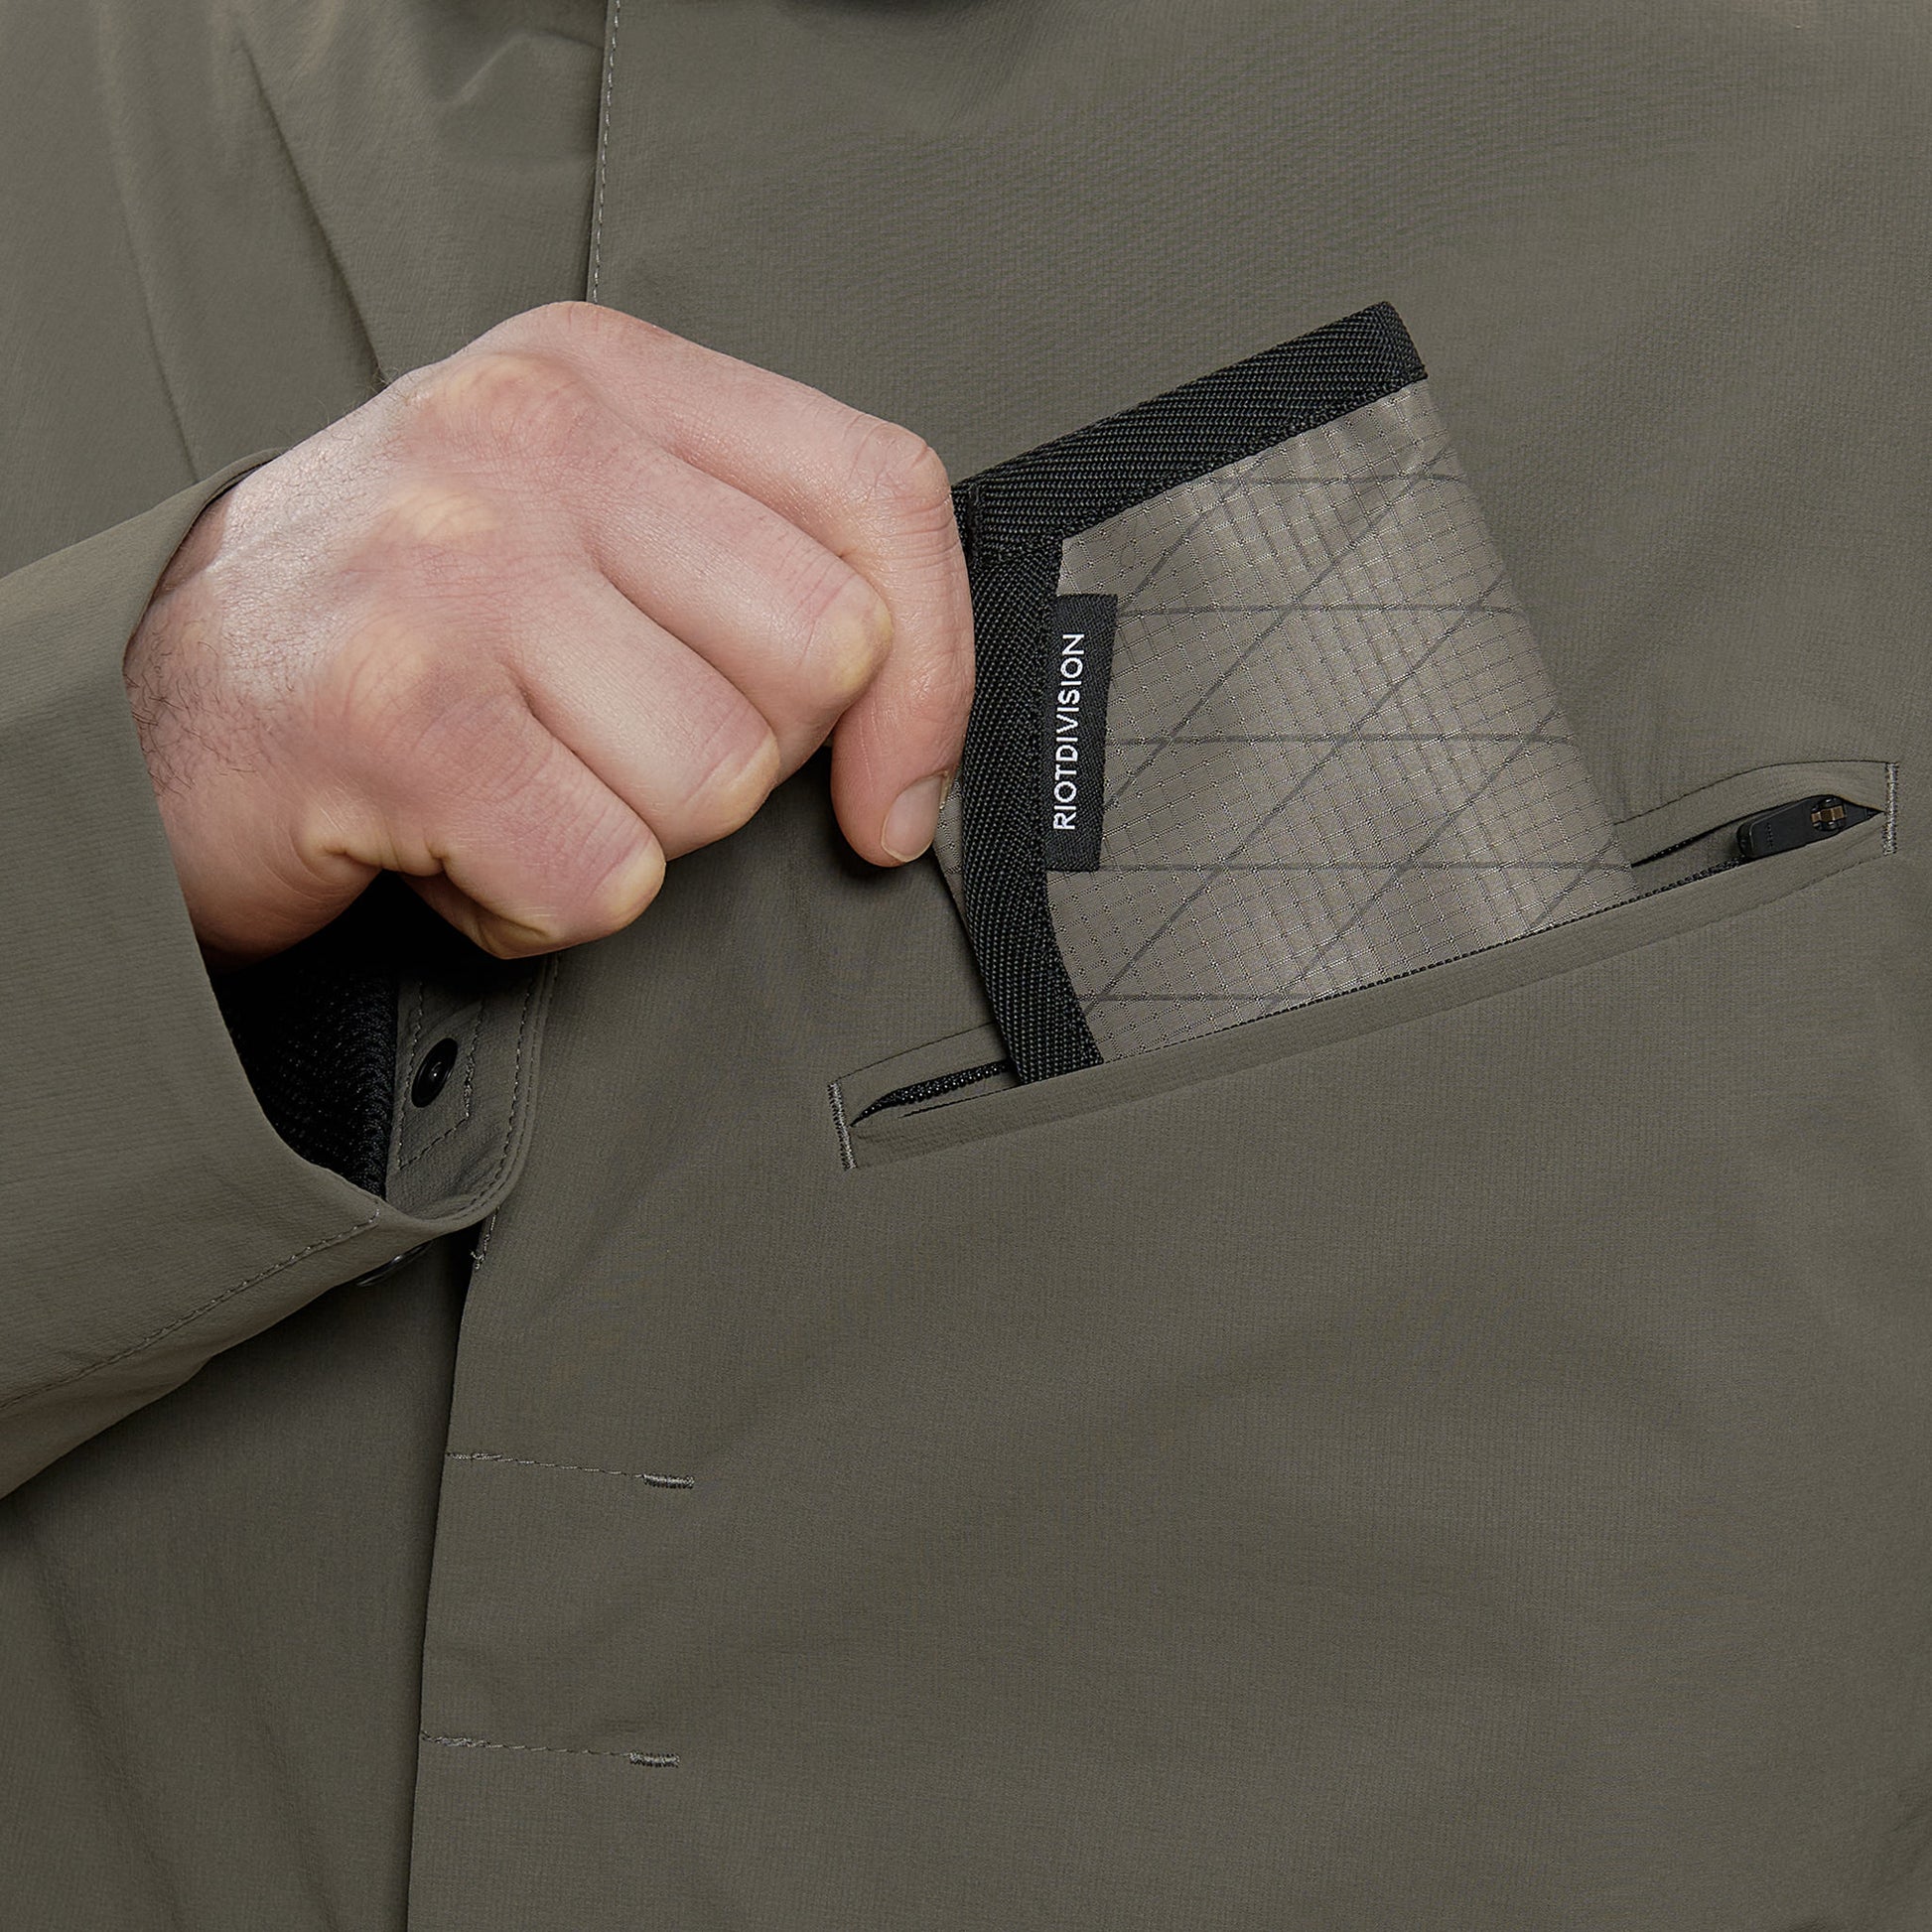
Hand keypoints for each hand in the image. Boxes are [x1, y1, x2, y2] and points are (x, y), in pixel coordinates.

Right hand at [123, 302, 973, 965]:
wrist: (154, 707)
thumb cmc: (396, 629)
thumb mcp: (579, 529)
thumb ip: (753, 573)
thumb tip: (911, 751)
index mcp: (604, 375)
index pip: (882, 495)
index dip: (932, 675)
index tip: (891, 788)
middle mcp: (531, 439)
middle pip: (820, 662)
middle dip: (740, 758)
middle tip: (606, 743)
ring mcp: (459, 566)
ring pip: (716, 784)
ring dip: (629, 836)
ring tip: (517, 785)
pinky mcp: (402, 712)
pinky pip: (605, 875)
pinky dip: (541, 908)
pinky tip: (464, 846)